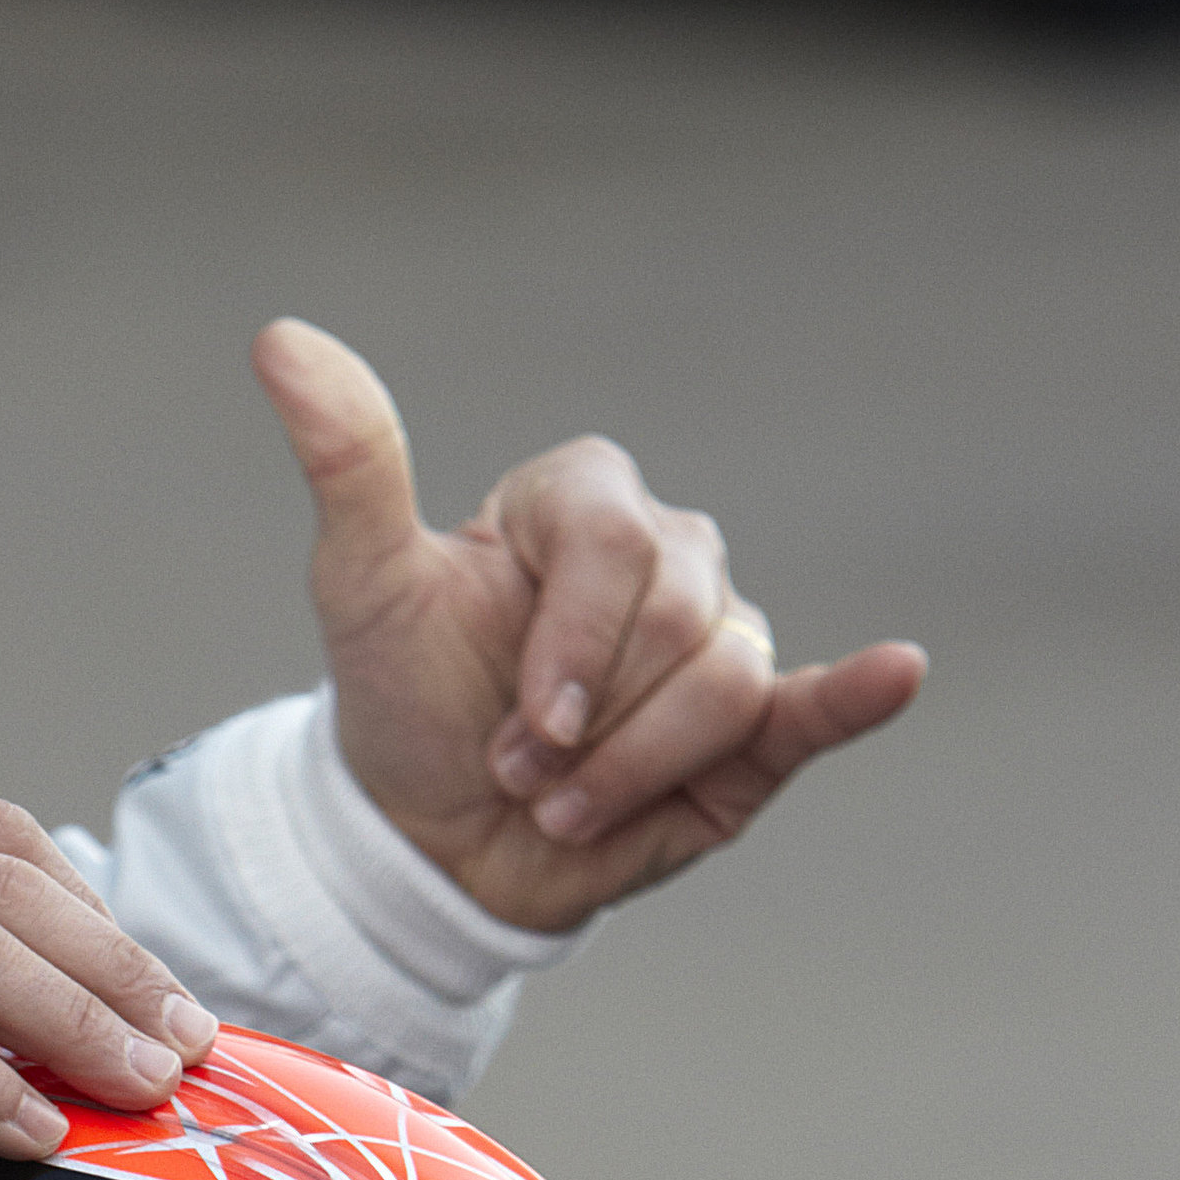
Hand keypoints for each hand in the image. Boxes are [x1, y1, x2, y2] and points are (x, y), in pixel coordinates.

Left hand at [255, 317, 924, 932]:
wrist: (433, 842)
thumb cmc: (404, 699)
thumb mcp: (361, 583)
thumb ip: (348, 460)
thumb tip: (281, 337)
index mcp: (583, 503)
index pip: (617, 547)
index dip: (568, 650)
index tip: (516, 727)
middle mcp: (666, 559)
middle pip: (673, 619)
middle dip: (587, 723)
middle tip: (521, 770)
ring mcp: (716, 641)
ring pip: (722, 684)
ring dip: (633, 766)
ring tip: (565, 804)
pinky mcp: (758, 731)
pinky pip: (817, 703)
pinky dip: (861, 692)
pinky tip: (898, 671)